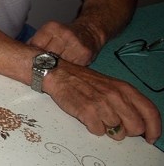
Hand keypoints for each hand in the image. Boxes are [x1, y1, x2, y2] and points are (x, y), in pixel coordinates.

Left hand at [29, 20, 100, 64]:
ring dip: (55, 69)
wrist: (89, 32)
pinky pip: (72, 67)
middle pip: (48, 55)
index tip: (29, 63)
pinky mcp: (85, 54)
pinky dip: (66, 71)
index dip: (32, 56)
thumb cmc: (64, 34)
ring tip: (52, 72)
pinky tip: (64, 71)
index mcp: (51, 28)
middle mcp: (64, 34)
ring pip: (60, 63)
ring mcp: (76, 44)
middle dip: (43, 64)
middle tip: (40, 70)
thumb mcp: (48, 32)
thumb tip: (22, 54)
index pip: (37, 45)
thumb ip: (36, 41)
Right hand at [45, 61, 160, 143]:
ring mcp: (102, 104)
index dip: (154, 128)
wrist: (58, 73)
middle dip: (127, 130)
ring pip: (117, 133)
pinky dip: (94, 128)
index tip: (150, 138)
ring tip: (97, 116)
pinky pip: (99, 132)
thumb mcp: (111, 86)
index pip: (150, 112)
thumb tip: (138, 124)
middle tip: (115, 124)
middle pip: (136, 128)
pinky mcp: (87, 112)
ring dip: (108, 129)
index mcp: (125, 89)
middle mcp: (116, 96)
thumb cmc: (84, 81)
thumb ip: (127, 102)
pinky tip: (87, 117)